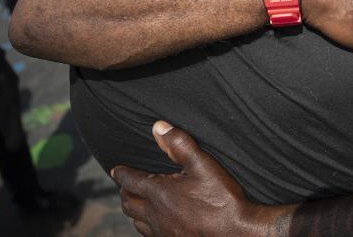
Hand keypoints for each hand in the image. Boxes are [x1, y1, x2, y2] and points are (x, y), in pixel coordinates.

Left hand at [112, 121, 263, 236]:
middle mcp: (155, 214)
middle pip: (128, 202)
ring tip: (137, 201)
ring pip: (136, 221)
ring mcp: (162, 231)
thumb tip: (159, 127)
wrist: (235, 232)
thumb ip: (179, 144)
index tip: (116, 169)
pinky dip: (146, 225)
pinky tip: (155, 222)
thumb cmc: (221, 199)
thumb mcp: (203, 164)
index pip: (130, 180)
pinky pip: (148, 234)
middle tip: (127, 183)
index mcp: (158, 193)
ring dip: (134, 209)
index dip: (122, 173)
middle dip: (126, 190)